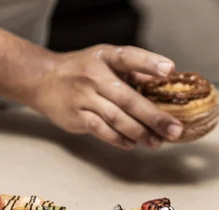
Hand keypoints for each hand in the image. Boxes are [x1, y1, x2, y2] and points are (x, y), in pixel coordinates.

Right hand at [32, 44, 183, 149]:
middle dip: (154, 116)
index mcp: (105, 57)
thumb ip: (133, 71)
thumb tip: (164, 84)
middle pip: (128, 98)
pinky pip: (101, 130)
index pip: (129, 57)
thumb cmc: (82, 70)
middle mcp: (94, 76)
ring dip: (140, 132)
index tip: (170, 70)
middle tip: (175, 129)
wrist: (43, 80)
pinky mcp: (76, 116)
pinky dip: (118, 138)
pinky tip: (133, 144)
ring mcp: (84, 97)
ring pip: (116, 118)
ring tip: (159, 142)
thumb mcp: (105, 61)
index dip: (150, 63)